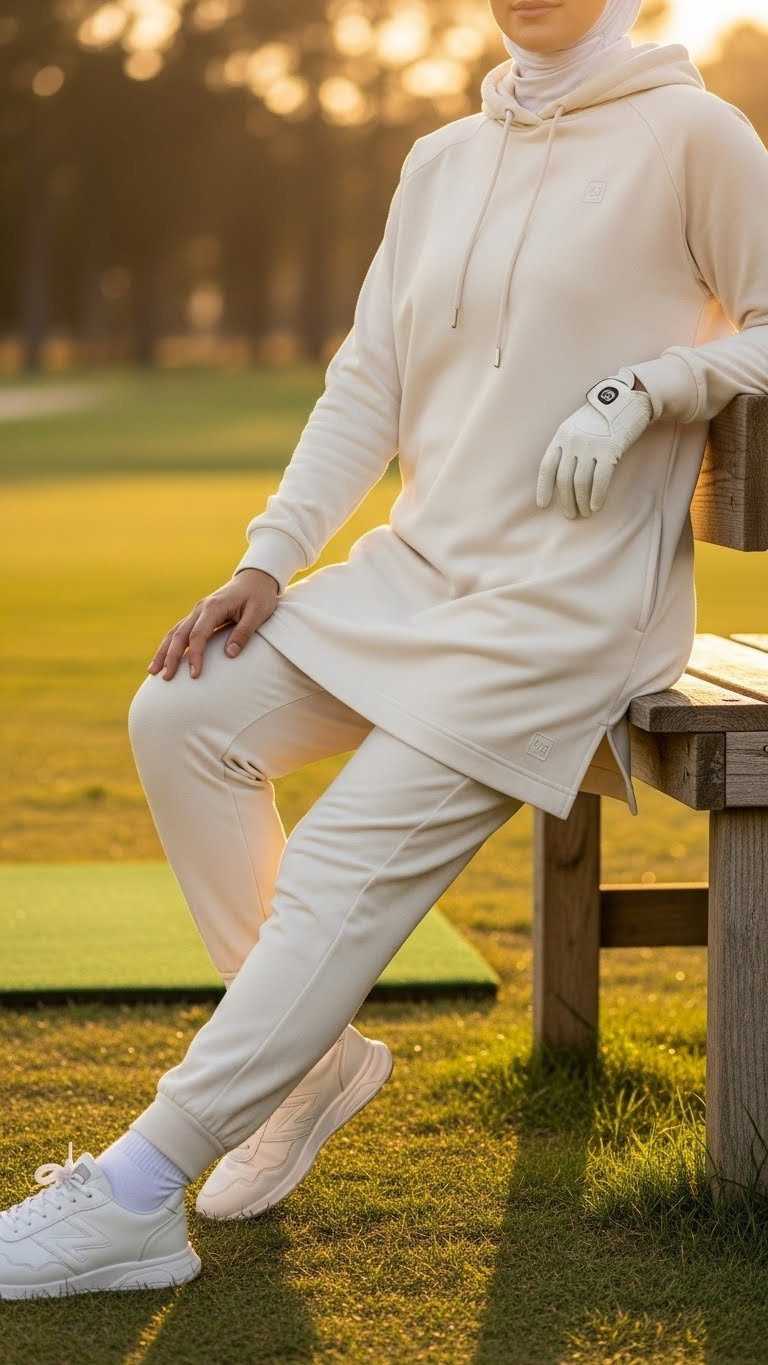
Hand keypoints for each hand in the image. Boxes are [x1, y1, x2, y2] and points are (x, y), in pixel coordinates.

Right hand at [147, 568, 279, 679]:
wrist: (255, 579)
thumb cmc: (259, 597)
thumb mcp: (258, 614)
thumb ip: (244, 633)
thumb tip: (229, 654)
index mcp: (214, 607)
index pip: (199, 635)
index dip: (195, 655)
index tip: (194, 674)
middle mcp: (201, 608)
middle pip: (180, 634)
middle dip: (170, 657)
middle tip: (166, 678)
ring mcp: (197, 612)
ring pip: (174, 632)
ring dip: (163, 652)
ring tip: (153, 672)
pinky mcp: (198, 616)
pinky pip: (179, 631)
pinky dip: (169, 645)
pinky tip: (163, 659)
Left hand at [536, 367, 652, 518]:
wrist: (627, 400)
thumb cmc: (602, 417)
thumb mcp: (577, 426)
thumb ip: (568, 446)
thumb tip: (564, 478)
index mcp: (562, 435)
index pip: (547, 466)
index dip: (544, 488)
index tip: (543, 505)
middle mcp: (573, 440)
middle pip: (564, 479)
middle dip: (566, 500)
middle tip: (570, 515)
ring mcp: (591, 445)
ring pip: (581, 482)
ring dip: (582, 502)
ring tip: (585, 513)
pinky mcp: (610, 449)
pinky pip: (600, 479)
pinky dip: (597, 496)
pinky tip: (597, 506)